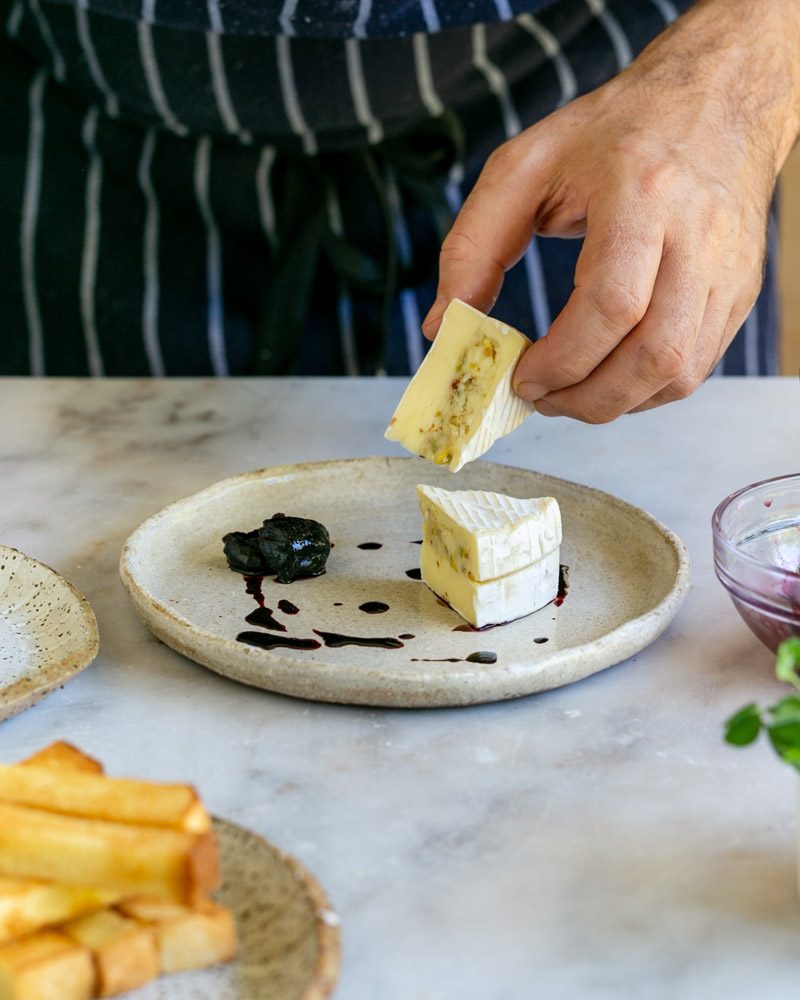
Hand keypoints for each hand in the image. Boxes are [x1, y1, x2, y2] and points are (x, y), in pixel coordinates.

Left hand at [422, 0, 799, 421]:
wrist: (715, 103)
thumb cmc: (613, 133)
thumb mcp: (524, 166)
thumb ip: (472, 245)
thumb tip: (442, 326)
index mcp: (643, 193)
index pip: (612, 304)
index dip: (562, 359)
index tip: (520, 375)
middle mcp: (699, 236)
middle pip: (655, 354)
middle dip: (588, 398)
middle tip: (540, 397)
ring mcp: (726, 270)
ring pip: (679, 373)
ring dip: (615, 403)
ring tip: (568, 394)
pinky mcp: (739, 294)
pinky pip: (695, 369)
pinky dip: (644, 391)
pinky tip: (607, 377)